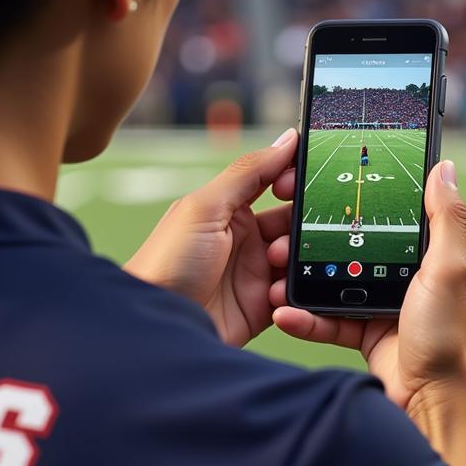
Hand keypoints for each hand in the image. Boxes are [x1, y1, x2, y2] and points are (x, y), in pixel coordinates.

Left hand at [125, 129, 297, 346]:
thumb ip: (248, 172)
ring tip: (276, 263)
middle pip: (294, 222)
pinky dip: (298, 291)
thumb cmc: (167, 262)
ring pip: (301, 257)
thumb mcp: (205, 207)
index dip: (293, 180)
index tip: (307, 180)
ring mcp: (257, 272)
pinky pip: (297, 294)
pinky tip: (280, 292)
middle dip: (303, 224)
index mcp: (231, 209)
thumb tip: (286, 139)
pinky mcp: (265, 306)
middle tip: (300, 230)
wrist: (159, 327)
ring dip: (299, 259)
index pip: (275, 183)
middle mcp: (248, 238)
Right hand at [268, 160, 465, 412]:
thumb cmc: (450, 336)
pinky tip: (283, 312)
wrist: (432, 402)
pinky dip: (304, 316)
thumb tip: (442, 167)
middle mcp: (410, 272)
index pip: (399, 208)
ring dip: (304, 277)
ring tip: (276, 271)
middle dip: (319, 236)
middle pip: (357, 240)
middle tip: (289, 227)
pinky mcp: (364, 330)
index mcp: (434, 251)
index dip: (367, 193)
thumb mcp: (451, 268)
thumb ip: (446, 218)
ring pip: (336, 278)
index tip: (330, 180)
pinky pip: (327, 317)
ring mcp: (385, 301)